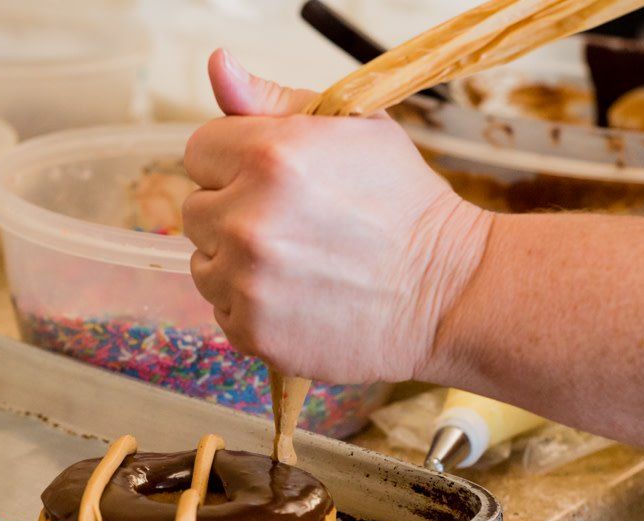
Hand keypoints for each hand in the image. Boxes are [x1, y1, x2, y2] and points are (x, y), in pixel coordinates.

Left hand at [181, 50, 491, 384]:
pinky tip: (298, 298)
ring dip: (237, 264)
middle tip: (295, 225)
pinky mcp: (252, 330)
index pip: (200, 151)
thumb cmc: (402, 203)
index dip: (236, 163)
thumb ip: (272, 99)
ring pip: (204, 263)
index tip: (274, 180)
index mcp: (267, 155)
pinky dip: (252, 307)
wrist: (446, 289)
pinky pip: (221, 309)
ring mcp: (247, 281)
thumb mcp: (352, 126)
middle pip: (196, 210)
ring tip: (297, 264)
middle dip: (236, 213)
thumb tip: (218, 66)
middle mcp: (248, 219)